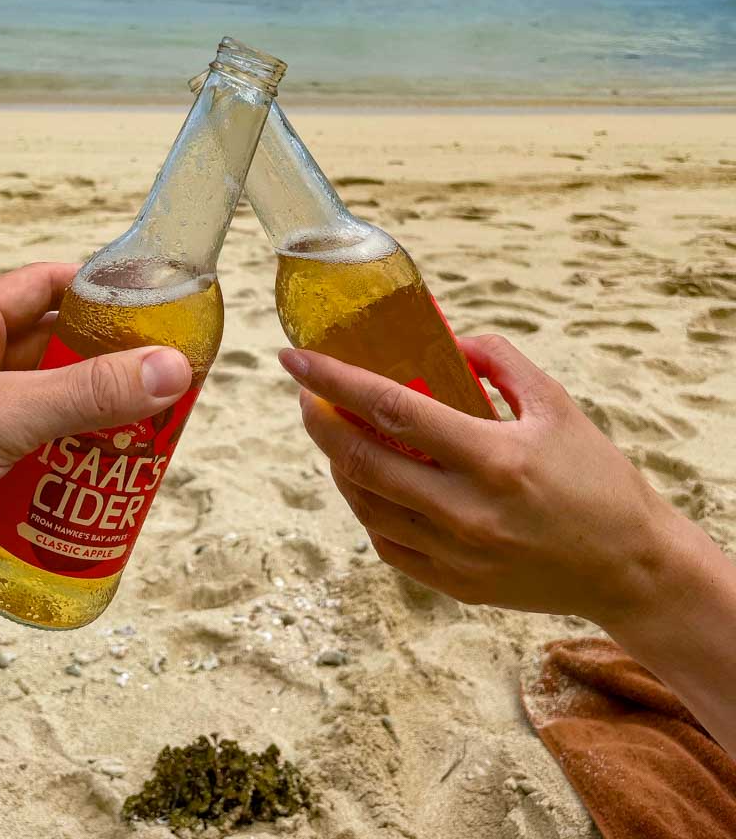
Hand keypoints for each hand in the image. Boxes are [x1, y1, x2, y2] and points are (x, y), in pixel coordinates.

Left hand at [0, 263, 190, 650]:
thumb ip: (85, 393)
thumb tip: (169, 368)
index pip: (43, 287)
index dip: (100, 290)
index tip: (158, 304)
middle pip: (55, 348)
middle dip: (110, 361)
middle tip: (170, 376)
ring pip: (49, 404)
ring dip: (96, 416)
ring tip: (154, 428)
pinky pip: (35, 452)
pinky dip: (71, 459)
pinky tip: (108, 475)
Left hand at [278, 335, 692, 628]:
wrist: (629, 567)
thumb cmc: (596, 478)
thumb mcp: (556, 403)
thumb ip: (499, 360)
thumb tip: (446, 339)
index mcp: (493, 459)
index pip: (392, 408)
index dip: (334, 379)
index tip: (294, 358)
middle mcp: (467, 512)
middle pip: (361, 461)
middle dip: (318, 421)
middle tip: (306, 393)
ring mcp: (456, 555)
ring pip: (364, 504)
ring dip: (336, 463)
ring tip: (334, 430)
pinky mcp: (453, 585)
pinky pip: (385, 542)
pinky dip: (366, 506)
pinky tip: (367, 480)